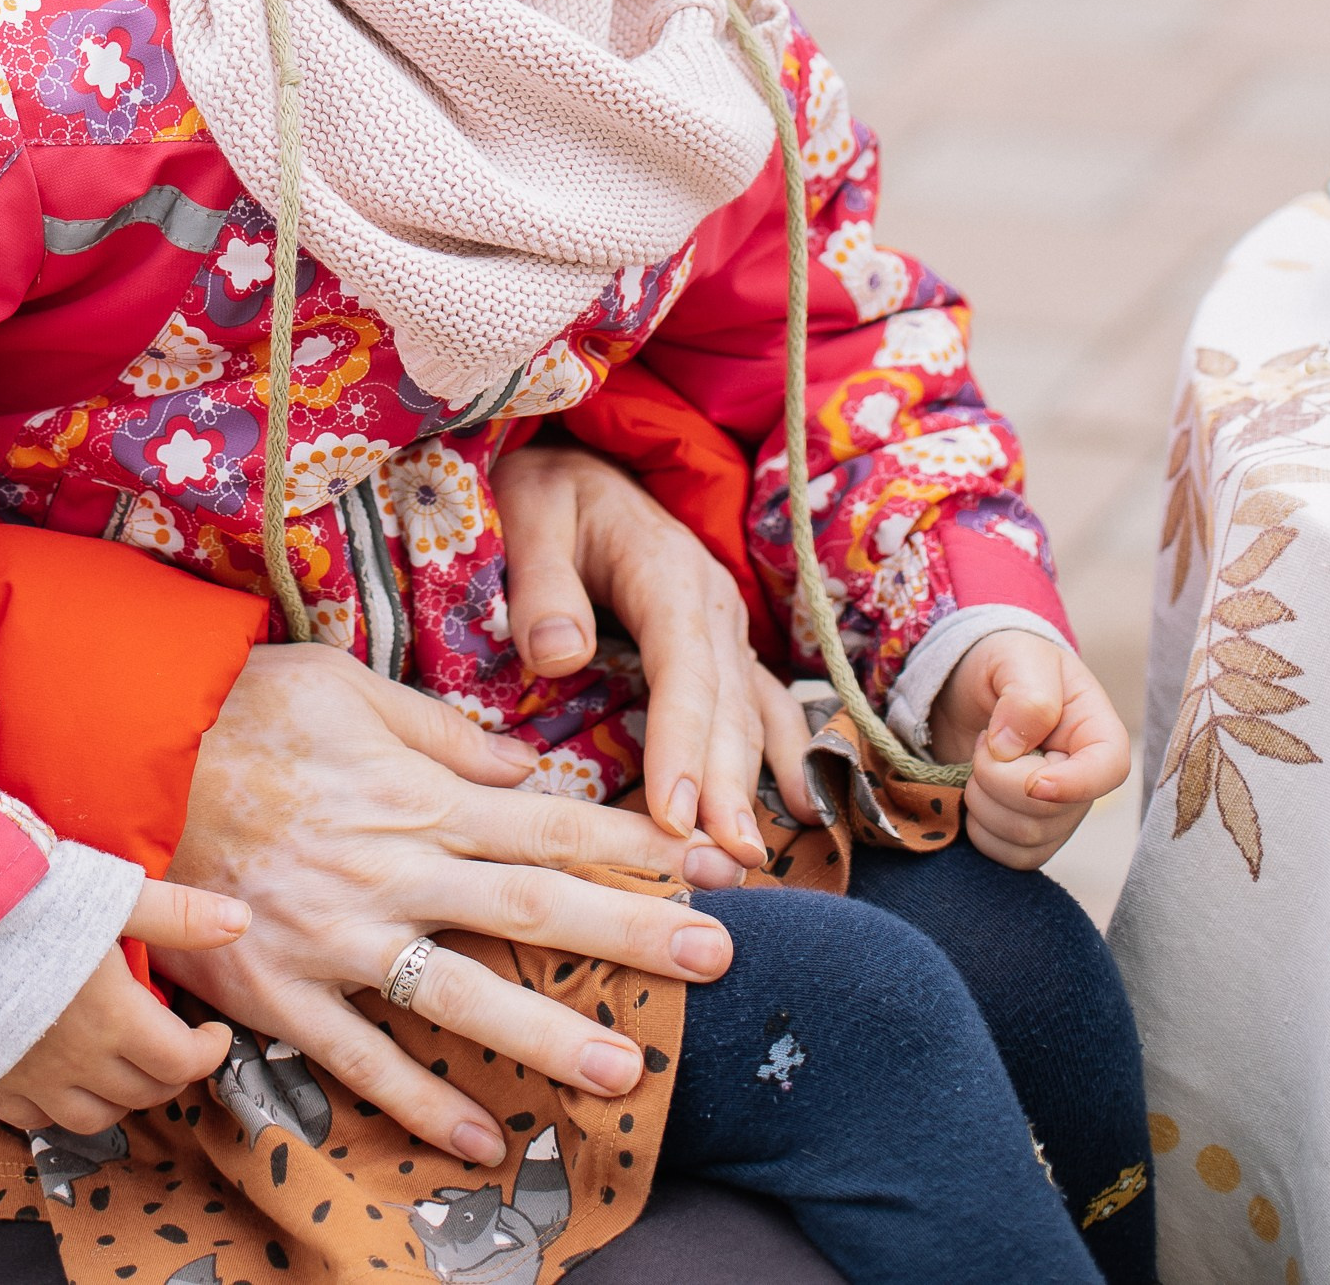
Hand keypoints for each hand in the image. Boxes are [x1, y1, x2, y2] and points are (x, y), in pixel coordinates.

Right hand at [0, 879, 248, 1136]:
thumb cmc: (27, 899)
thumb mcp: (112, 894)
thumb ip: (178, 914)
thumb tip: (240, 922)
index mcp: (115, 1019)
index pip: (181, 1062)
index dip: (208, 1052)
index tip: (213, 1033)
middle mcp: (77, 1062)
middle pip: (143, 1093)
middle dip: (171, 1073)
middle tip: (175, 1044)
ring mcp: (30, 1079)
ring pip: (94, 1118)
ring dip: (122, 1099)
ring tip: (128, 1065)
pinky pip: (36, 1120)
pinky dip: (61, 1109)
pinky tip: (65, 1079)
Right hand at [159, 642, 735, 1166]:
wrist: (125, 761)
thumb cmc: (239, 710)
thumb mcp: (346, 683)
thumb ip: (441, 729)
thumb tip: (523, 761)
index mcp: (418, 795)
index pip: (553, 821)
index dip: (639, 844)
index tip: (714, 862)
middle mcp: (394, 871)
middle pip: (534, 903)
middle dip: (633, 932)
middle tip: (719, 961)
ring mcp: (340, 938)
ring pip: (461, 994)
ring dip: (548, 1033)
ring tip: (625, 1071)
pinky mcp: (283, 992)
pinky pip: (361, 1059)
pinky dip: (419, 1103)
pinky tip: (480, 1140)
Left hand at [495, 441, 818, 879]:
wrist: (577, 469)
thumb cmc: (546, 494)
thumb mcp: (529, 513)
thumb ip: (541, 581)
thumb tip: (561, 655)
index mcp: (667, 570)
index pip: (683, 667)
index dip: (683, 742)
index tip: (676, 814)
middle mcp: (712, 603)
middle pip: (727, 704)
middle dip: (728, 786)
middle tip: (726, 861)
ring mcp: (726, 629)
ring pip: (752, 714)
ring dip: (755, 785)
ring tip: (753, 857)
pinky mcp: (724, 650)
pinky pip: (764, 706)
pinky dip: (786, 756)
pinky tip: (799, 810)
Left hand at [931, 632, 1130, 869]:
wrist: (968, 686)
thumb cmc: (1004, 663)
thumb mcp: (1015, 657)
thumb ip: (1026, 697)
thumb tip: (1011, 748)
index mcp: (1096, 731)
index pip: (1110, 770)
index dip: (1074, 784)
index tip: (1034, 780)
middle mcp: (1084, 780)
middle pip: (1051, 813)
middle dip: (998, 777)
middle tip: (986, 739)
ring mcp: (1058, 813)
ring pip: (1025, 839)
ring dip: (983, 800)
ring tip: (980, 760)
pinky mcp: (1029, 835)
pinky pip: (1008, 856)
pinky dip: (979, 829)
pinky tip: (974, 792)